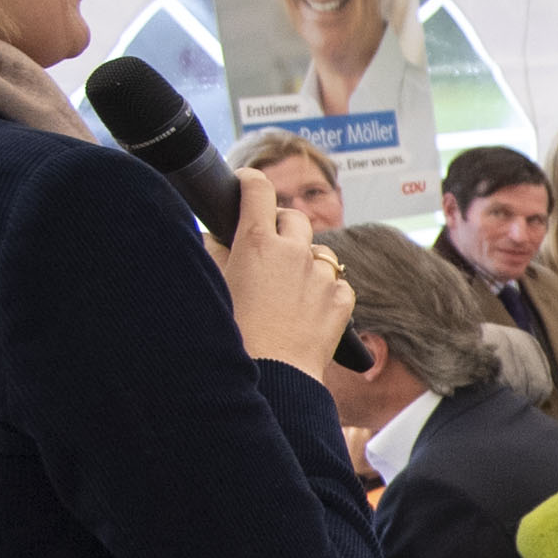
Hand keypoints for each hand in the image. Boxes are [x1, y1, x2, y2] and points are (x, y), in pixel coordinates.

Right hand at [214, 168, 347, 374]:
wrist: (272, 376)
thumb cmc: (234, 334)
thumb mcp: (215, 285)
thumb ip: (215, 253)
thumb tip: (214, 237)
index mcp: (257, 241)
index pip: (258, 189)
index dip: (250, 181)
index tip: (246, 184)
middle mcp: (294, 251)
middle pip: (293, 217)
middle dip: (280, 224)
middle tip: (267, 243)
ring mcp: (322, 275)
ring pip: (319, 251)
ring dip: (305, 259)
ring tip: (287, 285)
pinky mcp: (342, 300)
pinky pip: (338, 283)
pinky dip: (326, 290)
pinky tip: (309, 308)